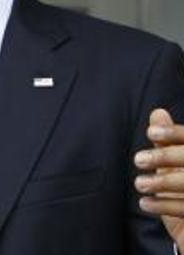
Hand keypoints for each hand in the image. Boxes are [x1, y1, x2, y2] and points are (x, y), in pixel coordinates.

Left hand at [135, 108, 183, 248]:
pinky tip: (145, 203)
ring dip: (161, 182)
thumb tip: (158, 114)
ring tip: (139, 183)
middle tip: (138, 160)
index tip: (150, 132)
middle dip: (166, 157)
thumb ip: (168, 142)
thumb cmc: (183, 194)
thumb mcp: (175, 168)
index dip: (175, 134)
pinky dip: (164, 205)